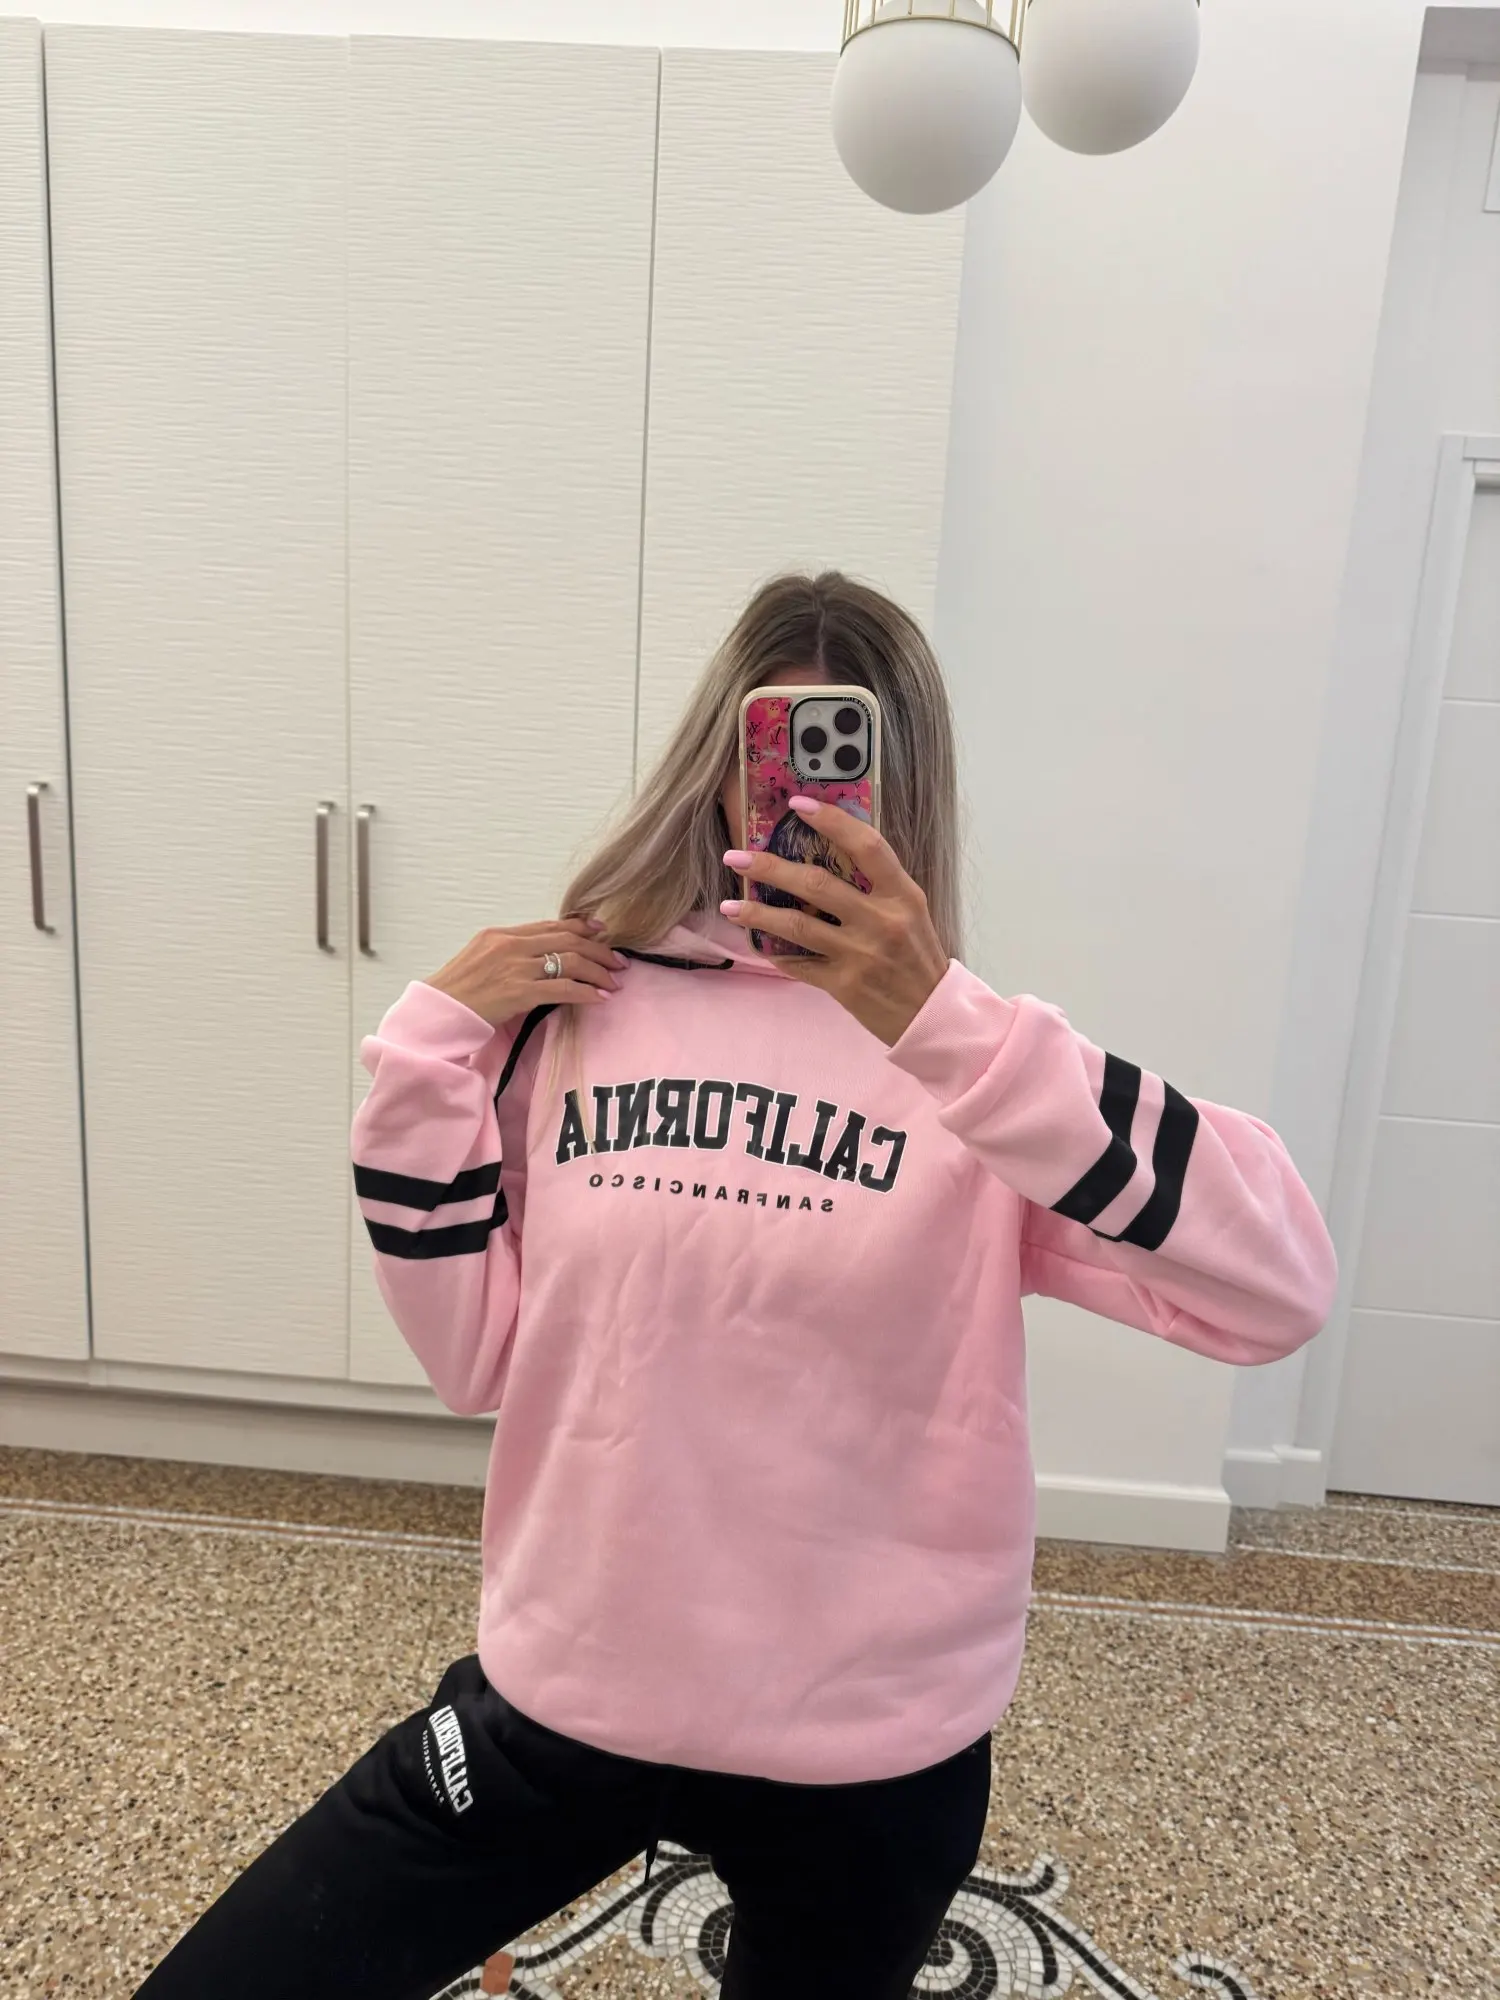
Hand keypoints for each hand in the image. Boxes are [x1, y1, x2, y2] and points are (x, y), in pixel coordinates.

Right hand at [424, 917, 625, 1028]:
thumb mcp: (481, 957)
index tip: (601, 931)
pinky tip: (600, 997)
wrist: (438, 1010)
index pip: (550, 926)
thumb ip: (510, 952)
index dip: (581, 927)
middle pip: (567, 940)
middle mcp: (511, 945)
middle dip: (598, 949)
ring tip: (615, 981)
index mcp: (501, 934)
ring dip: (598, 971)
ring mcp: (516, 967)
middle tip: (618, 961)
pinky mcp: (520, 992)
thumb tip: (541, 955)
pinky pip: (563, 989)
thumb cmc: (457, 990)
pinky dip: (586, 992)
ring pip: (570, 961)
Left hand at [720, 800, 949, 1045]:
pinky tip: (759, 944)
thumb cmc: (918, 956)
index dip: (832, 820)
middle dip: (769, 867)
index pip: (866, 845)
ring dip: (757, 913)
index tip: (798, 805)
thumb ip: (878, 885)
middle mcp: (881, 921)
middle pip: (817, 883)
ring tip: (729, 905)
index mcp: (902, 895)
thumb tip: (828, 854)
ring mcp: (861, 954)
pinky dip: (776, 953)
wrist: (932, 1014)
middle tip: (736, 857)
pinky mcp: (844, 985)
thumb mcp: (911, 912)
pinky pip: (799, 964)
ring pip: (797, 925)